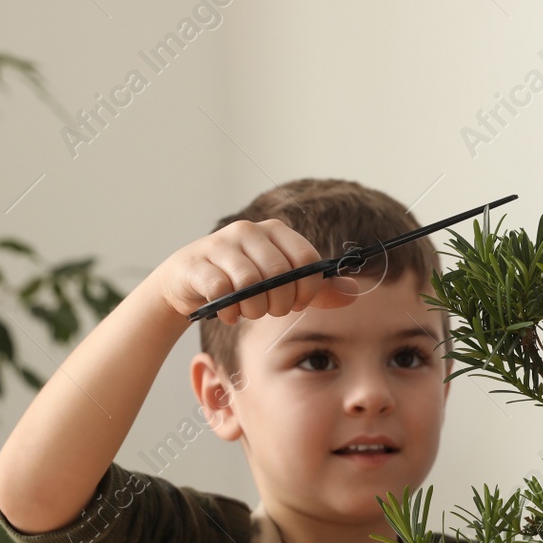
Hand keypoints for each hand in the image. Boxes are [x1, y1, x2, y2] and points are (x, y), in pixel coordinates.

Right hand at [150, 218, 358, 323]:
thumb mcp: (281, 284)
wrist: (189, 282)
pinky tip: (227, 311)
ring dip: (253, 309)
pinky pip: (222, 292)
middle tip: (269, 310)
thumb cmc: (242, 282)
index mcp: (276, 231)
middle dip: (280, 303)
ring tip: (247, 312)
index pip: (306, 260)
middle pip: (280, 274)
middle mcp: (249, 230)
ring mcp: (221, 244)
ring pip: (251, 284)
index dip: (307, 290)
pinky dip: (229, 310)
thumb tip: (353, 293)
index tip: (297, 303)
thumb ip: (317, 289)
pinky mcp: (196, 262)